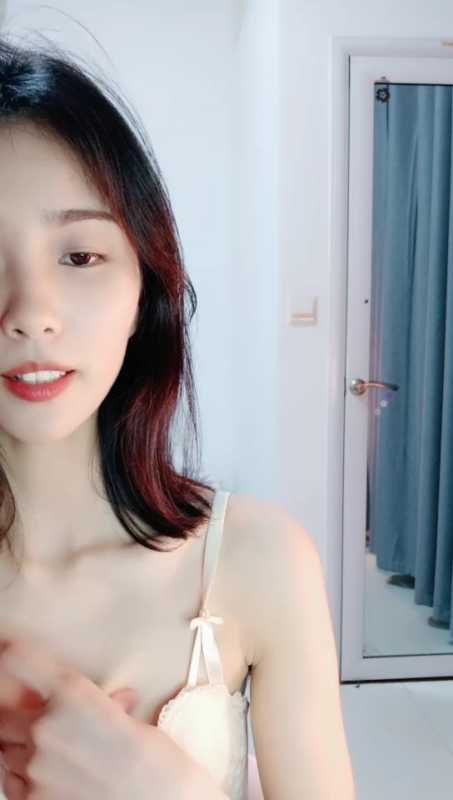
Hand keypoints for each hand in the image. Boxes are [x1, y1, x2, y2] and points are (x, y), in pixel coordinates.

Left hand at [0, 638, 200, 799]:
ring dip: (20, 744)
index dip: (12, 652)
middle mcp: (46, 725)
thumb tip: (114, 703)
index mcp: (73, 694)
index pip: (20, 660)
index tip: (10, 649)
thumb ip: (107, 706)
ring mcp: (35, 766)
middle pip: (4, 709)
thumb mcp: (130, 720)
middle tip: (35, 716)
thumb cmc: (155, 764)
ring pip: (4, 746)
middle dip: (17, 712)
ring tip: (49, 750)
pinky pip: (10, 781)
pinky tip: (44, 776)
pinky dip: (21, 776)